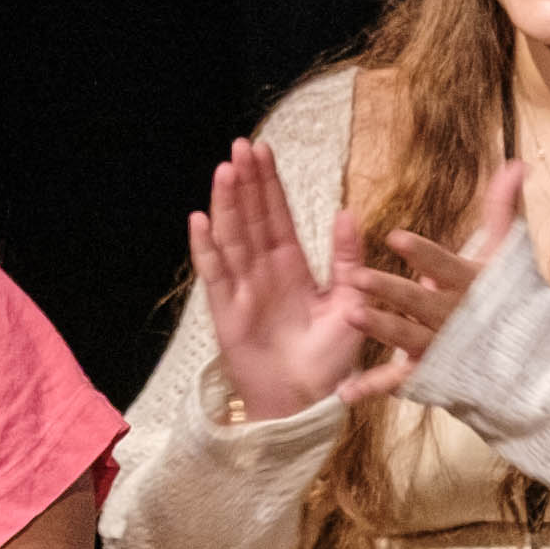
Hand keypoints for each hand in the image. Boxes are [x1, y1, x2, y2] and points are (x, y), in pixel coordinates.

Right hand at [187, 139, 373, 420]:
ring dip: (227, 204)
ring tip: (224, 170)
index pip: (277, 215)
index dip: (269, 184)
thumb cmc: (329, 359)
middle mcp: (263, 272)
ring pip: (232, 237)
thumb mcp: (350, 302)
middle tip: (240, 145)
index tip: (263, 150)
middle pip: (251, 218)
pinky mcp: (226, 312)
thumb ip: (347, 259)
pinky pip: (214, 274)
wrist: (307, 403)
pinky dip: (205, 247)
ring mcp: (241, 289)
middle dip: (246, 182)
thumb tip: (348, 213)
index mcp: (292, 266)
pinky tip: (199, 219)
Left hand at [337, 160, 528, 404]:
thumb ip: (501, 209)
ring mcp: (439, 346)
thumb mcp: (505, 254)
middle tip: (355, 276)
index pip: (443, 264)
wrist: (526, 360)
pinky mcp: (428, 373)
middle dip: (388, 289)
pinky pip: (397, 381)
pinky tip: (344, 391)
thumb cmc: (508, 298)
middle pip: (417, 301)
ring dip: (378, 327)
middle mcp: (452, 315)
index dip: (422, 253)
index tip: (395, 237)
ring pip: (405, 335)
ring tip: (350, 315)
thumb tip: (516, 163)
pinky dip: (372, 388)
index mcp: (467, 284)